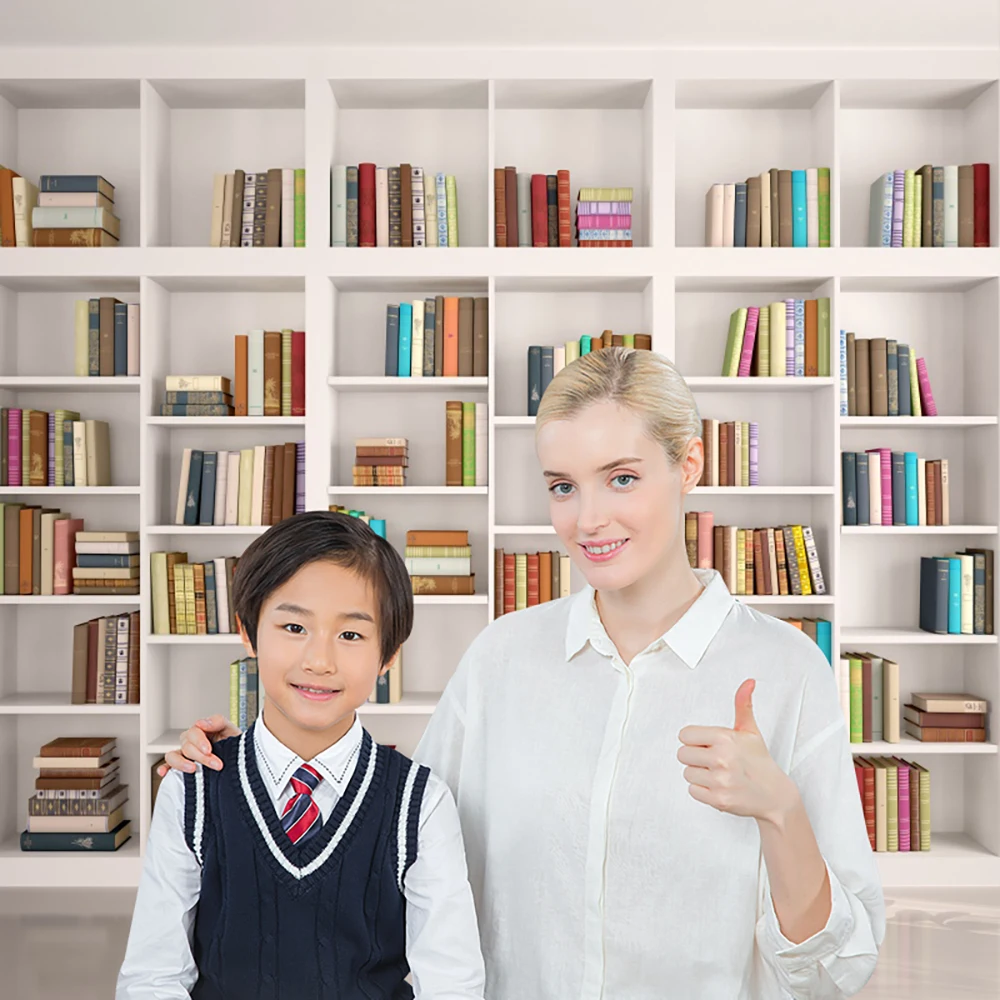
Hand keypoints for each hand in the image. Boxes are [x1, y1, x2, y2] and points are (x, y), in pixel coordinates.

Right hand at [155, 715, 240, 776]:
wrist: (239, 758)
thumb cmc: (234, 743)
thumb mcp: (230, 729)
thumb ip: (217, 721)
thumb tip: (202, 722)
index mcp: (201, 730)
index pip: (193, 732)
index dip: (200, 741)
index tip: (209, 750)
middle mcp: (191, 741)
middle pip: (186, 746)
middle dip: (201, 756)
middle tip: (216, 764)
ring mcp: (185, 754)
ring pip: (173, 755)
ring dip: (181, 762)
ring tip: (192, 769)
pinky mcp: (182, 766)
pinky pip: (168, 765)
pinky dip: (164, 768)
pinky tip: (164, 772)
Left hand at [677, 679, 796, 824]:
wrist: (775, 795)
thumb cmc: (759, 761)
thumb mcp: (750, 731)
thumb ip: (743, 704)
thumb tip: (748, 682)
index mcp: (725, 738)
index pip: (685, 735)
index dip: (695, 740)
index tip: (708, 744)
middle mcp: (722, 758)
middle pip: (682, 754)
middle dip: (695, 757)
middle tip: (713, 760)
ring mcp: (720, 780)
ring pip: (687, 773)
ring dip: (699, 774)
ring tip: (718, 773)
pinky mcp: (718, 799)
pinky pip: (693, 791)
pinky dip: (703, 790)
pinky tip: (718, 785)